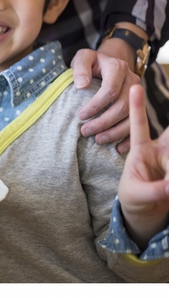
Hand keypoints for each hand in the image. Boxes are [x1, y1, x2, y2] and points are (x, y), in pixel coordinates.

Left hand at [71, 48, 139, 152]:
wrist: (108, 63)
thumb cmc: (92, 62)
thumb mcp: (83, 57)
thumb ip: (80, 68)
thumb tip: (81, 85)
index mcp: (118, 68)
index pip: (110, 90)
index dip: (95, 105)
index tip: (80, 116)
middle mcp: (132, 82)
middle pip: (122, 107)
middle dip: (103, 122)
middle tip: (85, 131)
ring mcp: (137, 95)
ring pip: (131, 118)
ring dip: (115, 132)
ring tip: (97, 140)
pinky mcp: (138, 106)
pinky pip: (137, 124)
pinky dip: (128, 138)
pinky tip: (117, 148)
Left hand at [118, 84, 168, 248]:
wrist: (145, 212)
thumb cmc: (134, 197)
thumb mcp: (137, 194)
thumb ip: (155, 190)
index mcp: (141, 151)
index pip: (138, 125)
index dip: (137, 107)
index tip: (134, 86)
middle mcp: (161, 150)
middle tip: (164, 159)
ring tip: (165, 188)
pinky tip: (167, 187)